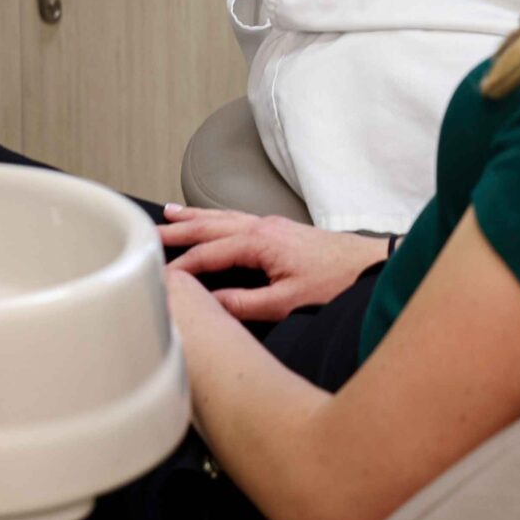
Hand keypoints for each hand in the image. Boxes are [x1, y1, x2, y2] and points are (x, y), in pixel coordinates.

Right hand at [159, 204, 391, 321]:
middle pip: (210, 225)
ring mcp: (273, 225)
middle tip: (147, 233)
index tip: (157, 276)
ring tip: (170, 214)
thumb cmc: (336, 283)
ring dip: (195, 218)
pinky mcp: (282, 230)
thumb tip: (209, 304)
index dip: (181, 266)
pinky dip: (217, 219)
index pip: (208, 253)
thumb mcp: (287, 303)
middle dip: (177, 229)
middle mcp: (263, 226)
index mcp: (260, 241)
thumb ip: (244, 304)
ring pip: (223, 218)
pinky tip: (214, 222)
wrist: (372, 267)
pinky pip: (238, 219)